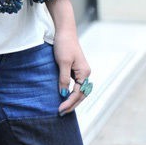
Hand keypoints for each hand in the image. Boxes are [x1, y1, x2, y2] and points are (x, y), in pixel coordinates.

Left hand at [46, 0, 91, 114]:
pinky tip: (64, 97)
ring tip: (64, 109)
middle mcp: (85, 74)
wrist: (64, 31)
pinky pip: (75, 85)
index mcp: (85, 73)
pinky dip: (71, 93)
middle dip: (72, 104)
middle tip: (61, 113)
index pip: (78, 93)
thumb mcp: (63, 62)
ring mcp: (81, 72)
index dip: (69, 102)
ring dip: (72, 100)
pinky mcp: (75, 69)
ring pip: (79, 91)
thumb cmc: (64, 45)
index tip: (60, 109)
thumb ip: (63, 79)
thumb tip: (63, 93)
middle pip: (81, 94)